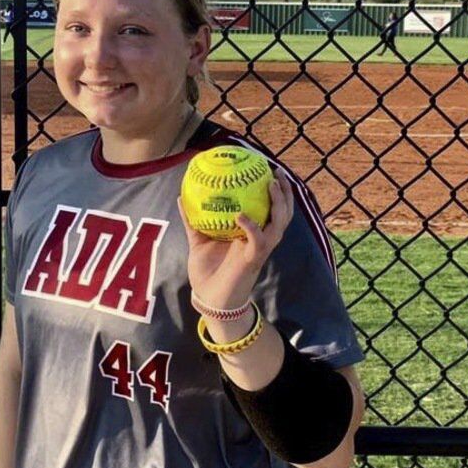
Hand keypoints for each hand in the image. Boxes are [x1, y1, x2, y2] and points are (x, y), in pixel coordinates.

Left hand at [177, 168, 294, 309]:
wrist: (208, 299)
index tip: (268, 168)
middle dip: (286, 193)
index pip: (270, 209)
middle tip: (277, 172)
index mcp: (250, 233)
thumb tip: (181, 196)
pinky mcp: (253, 260)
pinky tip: (240, 215)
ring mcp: (259, 249)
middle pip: (283, 213)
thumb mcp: (198, 241)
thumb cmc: (207, 272)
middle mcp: (259, 239)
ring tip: (271, 186)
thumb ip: (192, 220)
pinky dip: (251, 227)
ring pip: (279, 225)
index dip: (274, 191)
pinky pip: (257, 241)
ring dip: (279, 205)